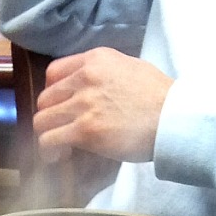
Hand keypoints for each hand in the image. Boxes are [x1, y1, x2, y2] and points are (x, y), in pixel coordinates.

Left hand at [33, 48, 173, 163]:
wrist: (173, 117)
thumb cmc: (159, 97)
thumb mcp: (130, 68)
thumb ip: (105, 74)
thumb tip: (91, 88)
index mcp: (96, 60)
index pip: (54, 71)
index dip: (52, 92)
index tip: (59, 106)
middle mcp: (85, 78)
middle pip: (46, 99)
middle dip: (50, 117)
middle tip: (60, 131)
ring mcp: (83, 104)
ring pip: (42, 120)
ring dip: (46, 135)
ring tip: (57, 147)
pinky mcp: (84, 130)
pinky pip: (49, 140)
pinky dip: (49, 151)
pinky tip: (58, 156)